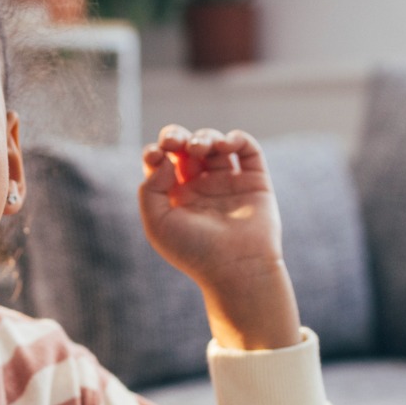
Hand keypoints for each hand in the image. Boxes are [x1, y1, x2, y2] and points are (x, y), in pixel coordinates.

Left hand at [141, 124, 300, 349]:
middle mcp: (201, 187)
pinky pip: (247, 150)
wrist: (236, 269)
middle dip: (176, 135)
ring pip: (214, 143)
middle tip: (175, 142)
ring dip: (205, 137)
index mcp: (175, 197)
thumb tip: (165, 158)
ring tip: (200, 148)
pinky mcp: (254, 182)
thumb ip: (150, 188)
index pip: (161, 163)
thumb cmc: (194, 252)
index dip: (156, 151)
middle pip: (185, 147)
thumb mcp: (158, 223)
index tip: (157, 154)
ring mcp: (228, 183)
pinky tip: (225, 145)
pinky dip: (237, 139)